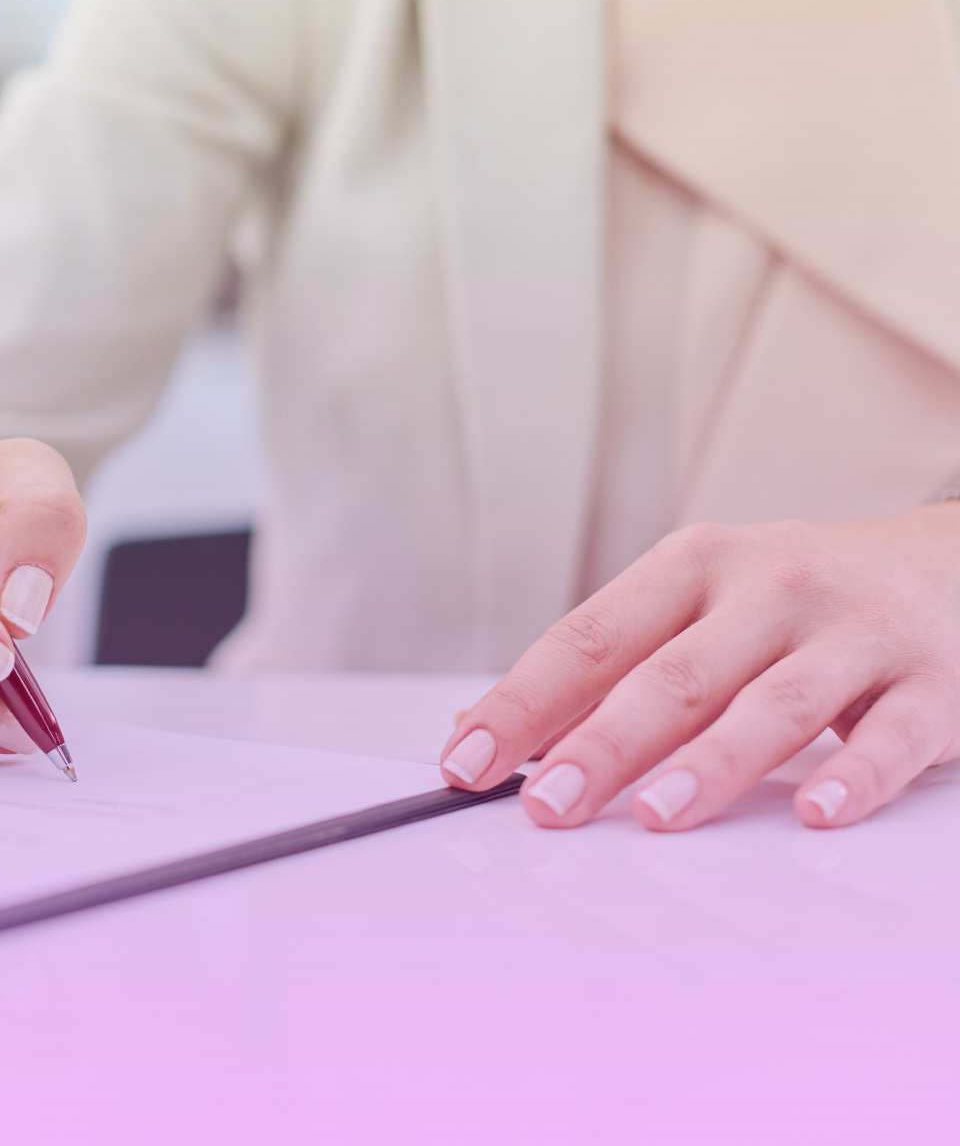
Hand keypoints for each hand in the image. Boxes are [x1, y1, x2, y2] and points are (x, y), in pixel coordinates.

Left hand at [438, 508, 959, 829]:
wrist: (951, 565)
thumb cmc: (797, 599)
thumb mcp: (697, 605)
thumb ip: (604, 667)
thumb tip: (486, 726)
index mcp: (693, 566)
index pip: (589, 637)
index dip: (524, 702)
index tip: (468, 757)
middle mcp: (770, 588)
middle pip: (672, 676)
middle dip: (601, 745)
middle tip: (545, 805)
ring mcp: (856, 633)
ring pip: (774, 704)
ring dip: (711, 764)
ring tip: (657, 816)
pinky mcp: (935, 682)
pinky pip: (892, 736)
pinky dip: (855, 775)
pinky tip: (817, 812)